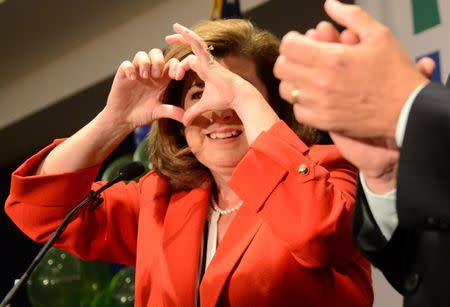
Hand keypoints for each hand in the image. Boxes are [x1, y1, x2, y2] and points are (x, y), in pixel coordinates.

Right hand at [104, 49, 184, 129]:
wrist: (124, 119)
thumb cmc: (142, 114)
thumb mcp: (158, 112)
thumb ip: (171, 111)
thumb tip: (186, 118)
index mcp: (161, 80)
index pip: (172, 63)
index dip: (177, 66)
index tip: (177, 77)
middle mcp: (149, 73)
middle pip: (156, 53)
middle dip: (159, 61)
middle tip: (157, 76)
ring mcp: (136, 73)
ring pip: (141, 55)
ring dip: (145, 63)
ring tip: (145, 76)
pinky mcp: (123, 75)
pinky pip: (126, 64)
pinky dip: (130, 68)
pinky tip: (132, 78)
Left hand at [165, 23, 277, 142]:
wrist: (238, 96)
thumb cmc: (225, 99)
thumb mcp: (204, 105)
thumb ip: (193, 112)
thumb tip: (184, 123)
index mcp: (205, 70)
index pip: (188, 62)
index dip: (179, 67)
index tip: (174, 76)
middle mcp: (206, 62)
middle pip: (190, 48)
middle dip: (179, 42)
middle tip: (167, 39)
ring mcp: (207, 59)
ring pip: (193, 42)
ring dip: (182, 36)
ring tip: (170, 31)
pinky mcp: (209, 59)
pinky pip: (197, 44)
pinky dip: (189, 37)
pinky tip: (180, 30)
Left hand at [274, 0, 428, 138]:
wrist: (407, 111)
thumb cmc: (395, 74)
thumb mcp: (379, 35)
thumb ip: (351, 16)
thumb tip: (330, 5)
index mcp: (332, 58)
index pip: (288, 46)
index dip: (292, 40)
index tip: (302, 41)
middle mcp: (321, 82)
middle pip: (281, 67)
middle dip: (289, 59)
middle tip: (303, 58)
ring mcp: (320, 104)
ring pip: (286, 90)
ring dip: (293, 81)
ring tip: (308, 77)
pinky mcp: (323, 122)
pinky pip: (297, 110)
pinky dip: (301, 102)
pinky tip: (315, 96)